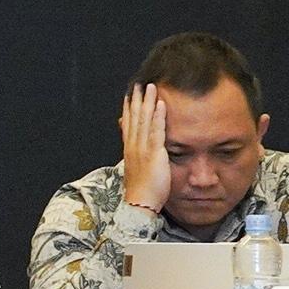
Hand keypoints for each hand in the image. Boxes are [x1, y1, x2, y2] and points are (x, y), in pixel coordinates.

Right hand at [119, 85, 170, 215]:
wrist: (139, 204)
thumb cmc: (141, 191)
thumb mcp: (137, 171)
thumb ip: (138, 158)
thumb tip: (136, 151)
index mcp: (129, 150)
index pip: (128, 125)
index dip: (129, 109)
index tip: (129, 96)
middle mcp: (133, 146)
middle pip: (134, 118)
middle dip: (136, 100)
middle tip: (139, 84)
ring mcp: (142, 148)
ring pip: (144, 120)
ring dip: (147, 102)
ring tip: (150, 87)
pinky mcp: (154, 153)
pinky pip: (156, 131)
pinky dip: (158, 116)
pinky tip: (160, 104)